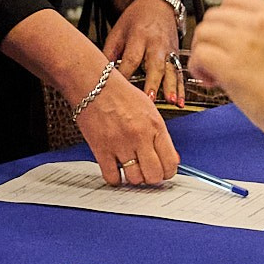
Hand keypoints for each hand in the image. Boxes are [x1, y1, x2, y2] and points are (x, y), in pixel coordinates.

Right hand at [74, 70, 179, 185]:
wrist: (93, 84)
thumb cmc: (120, 94)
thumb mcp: (149, 109)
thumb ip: (160, 135)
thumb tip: (170, 158)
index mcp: (155, 126)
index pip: (171, 162)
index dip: (168, 171)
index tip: (162, 171)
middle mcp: (139, 136)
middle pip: (154, 175)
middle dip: (152, 177)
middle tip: (147, 171)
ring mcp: (120, 144)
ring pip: (135, 179)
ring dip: (134, 177)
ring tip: (130, 168)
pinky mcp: (101, 149)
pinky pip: (112, 177)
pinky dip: (115, 178)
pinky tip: (115, 169)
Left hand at [106, 0, 182, 103]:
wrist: (157, 4)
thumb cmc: (134, 20)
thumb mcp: (117, 31)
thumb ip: (109, 53)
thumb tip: (99, 75)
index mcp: (138, 36)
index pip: (131, 58)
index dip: (125, 74)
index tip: (119, 90)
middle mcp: (156, 44)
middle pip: (155, 65)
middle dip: (153, 83)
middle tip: (149, 98)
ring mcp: (169, 50)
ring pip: (171, 71)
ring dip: (172, 87)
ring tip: (171, 101)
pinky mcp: (177, 56)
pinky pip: (180, 74)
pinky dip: (181, 88)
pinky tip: (180, 102)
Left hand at [187, 0, 263, 135]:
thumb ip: (262, 35)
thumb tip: (231, 40)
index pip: (233, 0)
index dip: (223, 20)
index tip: (226, 39)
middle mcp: (259, 22)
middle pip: (214, 16)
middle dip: (211, 38)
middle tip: (218, 60)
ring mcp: (244, 42)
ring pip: (203, 32)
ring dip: (202, 52)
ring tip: (215, 74)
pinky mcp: (231, 66)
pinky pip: (199, 55)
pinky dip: (198, 68)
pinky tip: (212, 82)